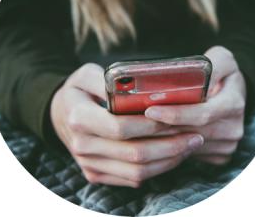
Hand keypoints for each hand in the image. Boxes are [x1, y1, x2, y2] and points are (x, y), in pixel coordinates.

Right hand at [50, 63, 203, 186]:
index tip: (177, 118)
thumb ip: (108, 78)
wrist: (60, 114)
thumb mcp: (85, 74)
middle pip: (134, 153)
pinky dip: (156, 170)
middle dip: (169, 145)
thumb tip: (138, 86)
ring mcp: (89, 164)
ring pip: (136, 172)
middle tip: (194, 135)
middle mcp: (83, 145)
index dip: (152, 125)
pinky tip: (171, 156)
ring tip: (189, 146)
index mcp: (80, 118)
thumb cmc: (77, 91)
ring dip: (167, 160)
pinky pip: (131, 179)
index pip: (121, 127)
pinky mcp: (96, 173)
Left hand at [145, 46, 245, 164]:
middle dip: (162, 128)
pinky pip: (191, 153)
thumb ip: (212, 63)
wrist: (234, 93)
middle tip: (136, 122)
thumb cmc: (223, 74)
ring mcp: (226, 144)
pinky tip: (156, 136)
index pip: (202, 113)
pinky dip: (172, 146)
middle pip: (191, 132)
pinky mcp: (219, 154)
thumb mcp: (222, 58)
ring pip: (187, 145)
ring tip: (140, 128)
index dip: (175, 114)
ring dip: (163, 138)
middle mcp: (232, 128)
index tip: (151, 110)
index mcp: (233, 103)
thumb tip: (195, 74)